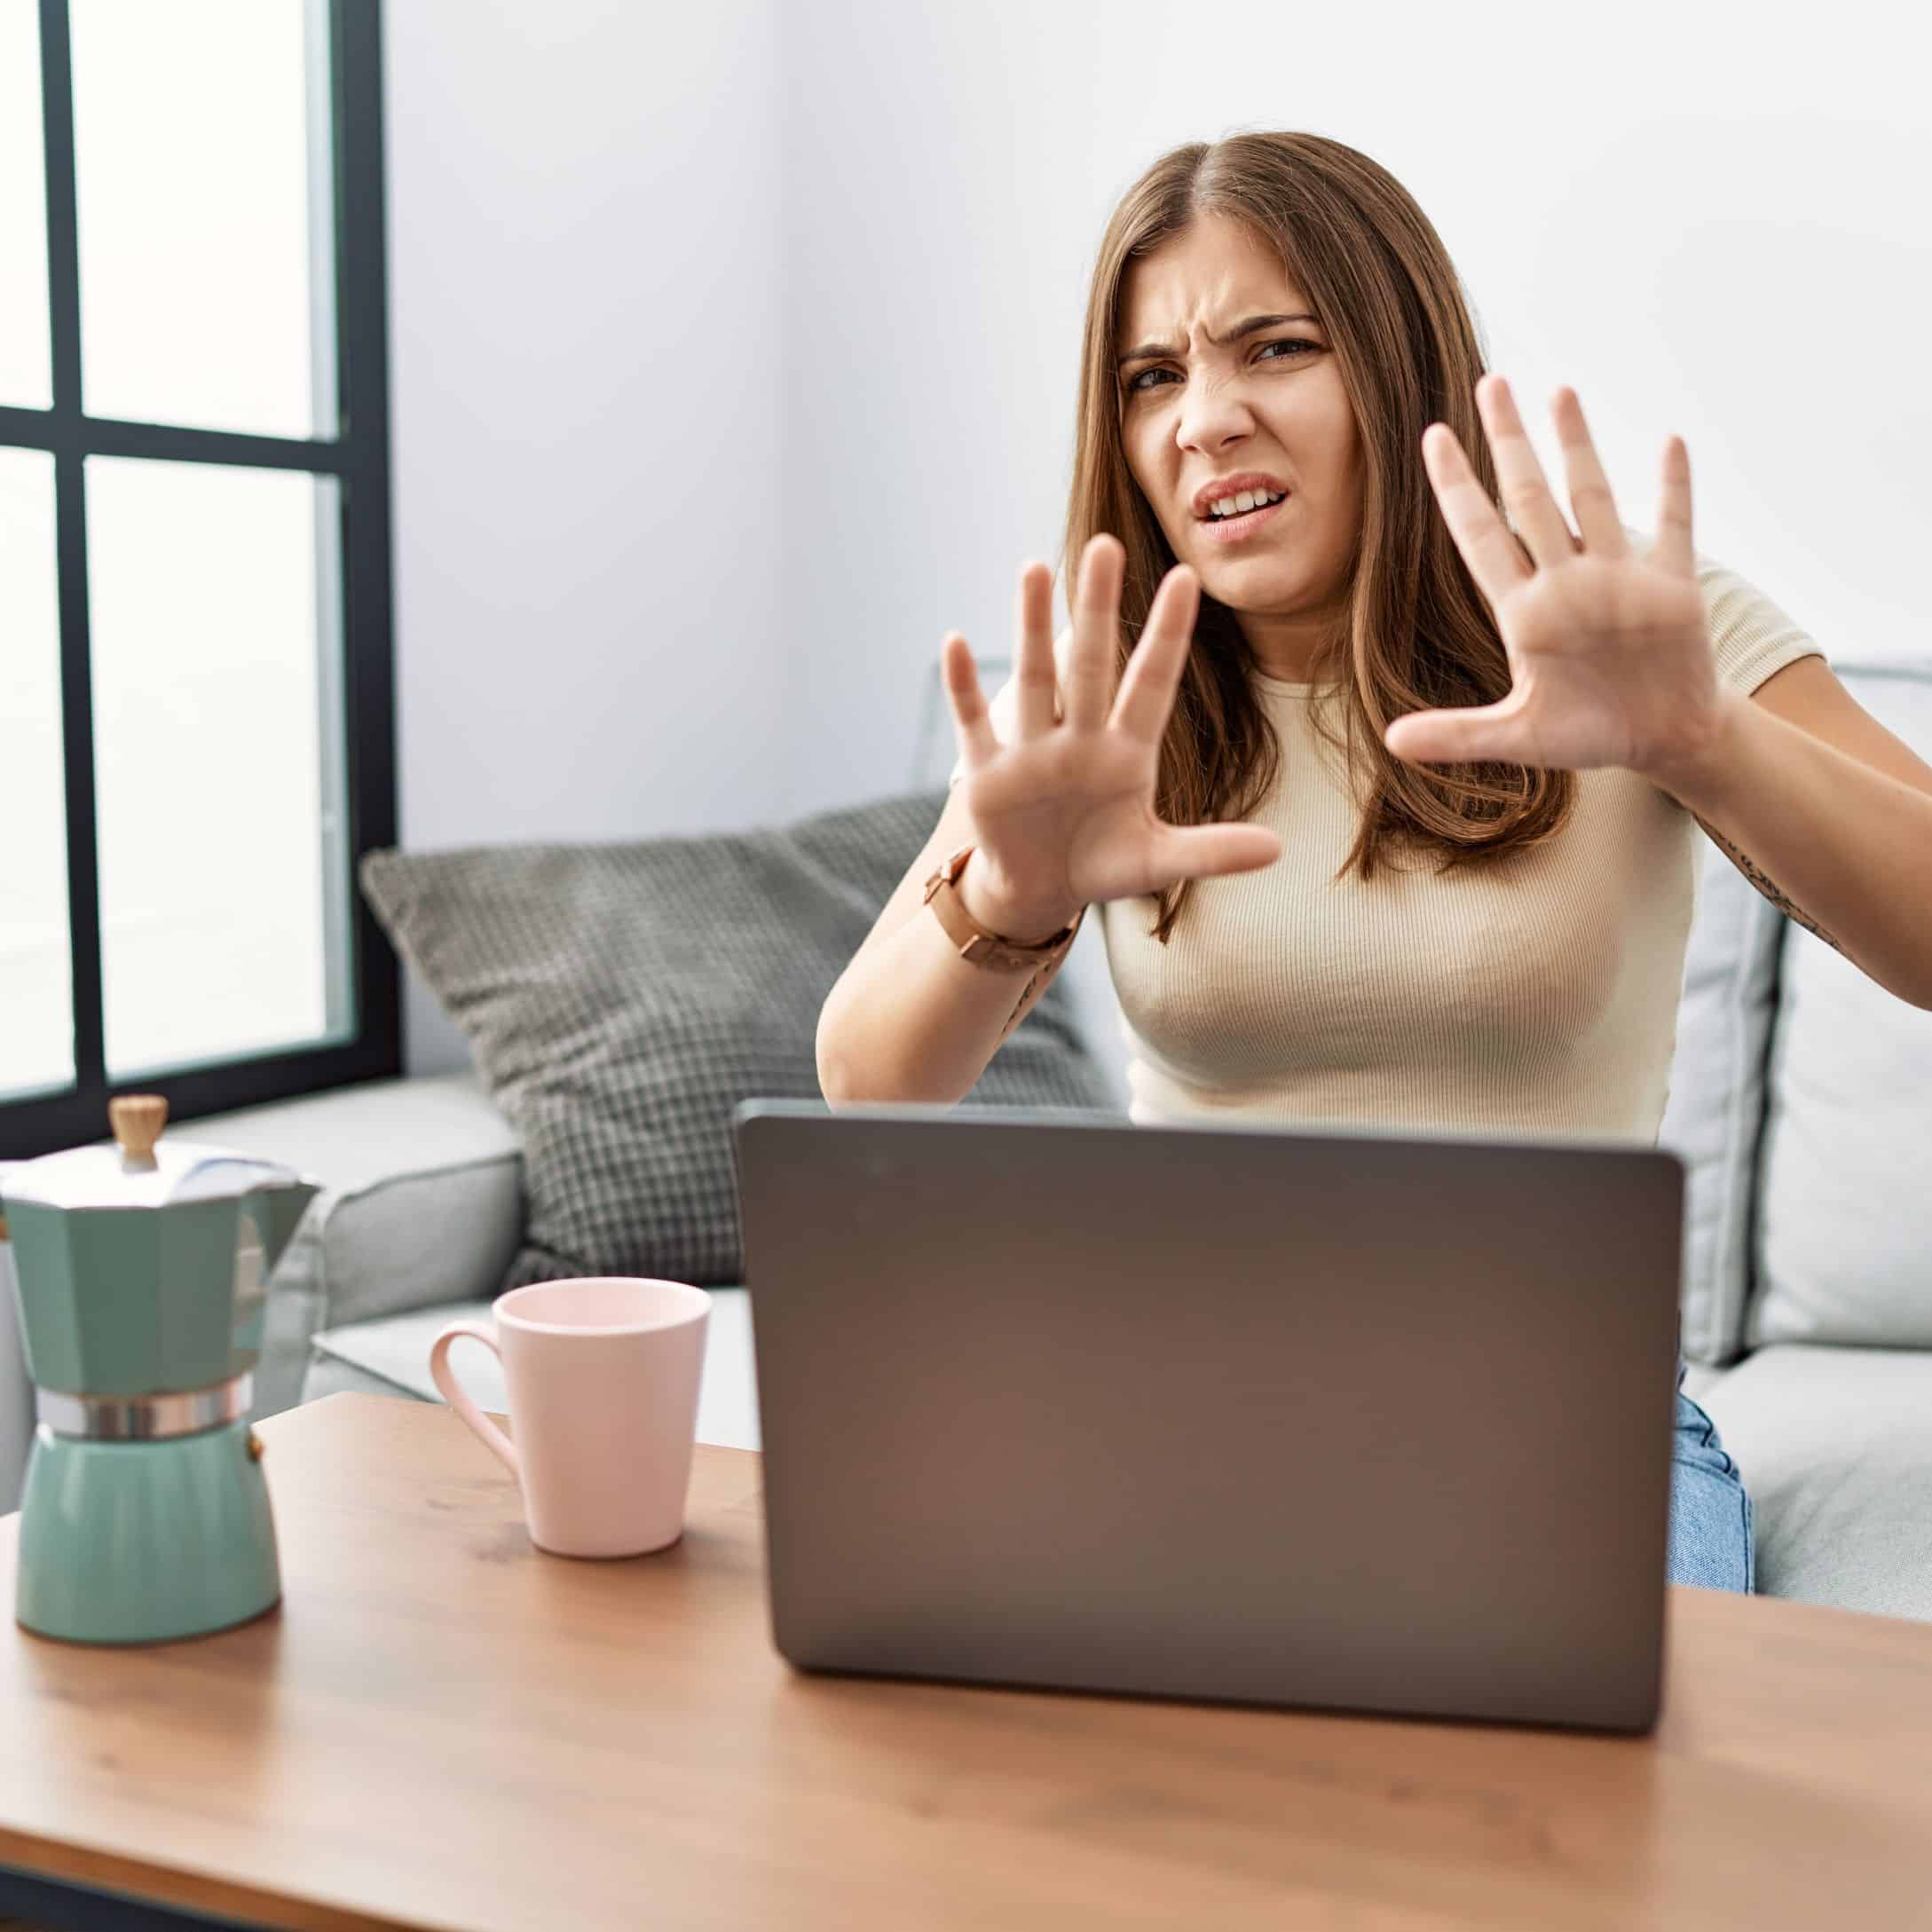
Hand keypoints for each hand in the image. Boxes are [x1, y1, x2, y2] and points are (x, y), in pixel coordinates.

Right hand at [944, 534, 1280, 938]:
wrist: (1040, 889)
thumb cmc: (1102, 863)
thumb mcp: (1158, 862)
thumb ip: (1211, 851)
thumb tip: (1278, 850)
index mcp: (1127, 751)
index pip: (1152, 683)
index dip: (1168, 635)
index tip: (1188, 578)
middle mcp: (1081, 737)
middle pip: (1091, 663)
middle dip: (1099, 608)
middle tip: (1106, 544)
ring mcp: (1032, 750)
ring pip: (1035, 677)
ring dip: (1031, 625)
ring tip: (1034, 568)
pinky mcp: (988, 772)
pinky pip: (974, 721)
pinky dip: (963, 686)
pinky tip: (955, 642)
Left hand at [1383, 376, 1723, 780]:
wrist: (1661, 741)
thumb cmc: (1587, 734)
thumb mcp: (1517, 737)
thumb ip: (1456, 734)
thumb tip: (1389, 741)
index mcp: (1525, 612)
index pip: (1481, 535)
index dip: (1457, 487)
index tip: (1434, 436)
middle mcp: (1567, 583)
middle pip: (1530, 498)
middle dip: (1510, 442)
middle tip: (1492, 382)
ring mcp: (1619, 579)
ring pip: (1593, 497)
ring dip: (1578, 446)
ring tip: (1560, 391)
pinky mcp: (1672, 589)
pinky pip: (1675, 527)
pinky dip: (1673, 487)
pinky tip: (1669, 441)